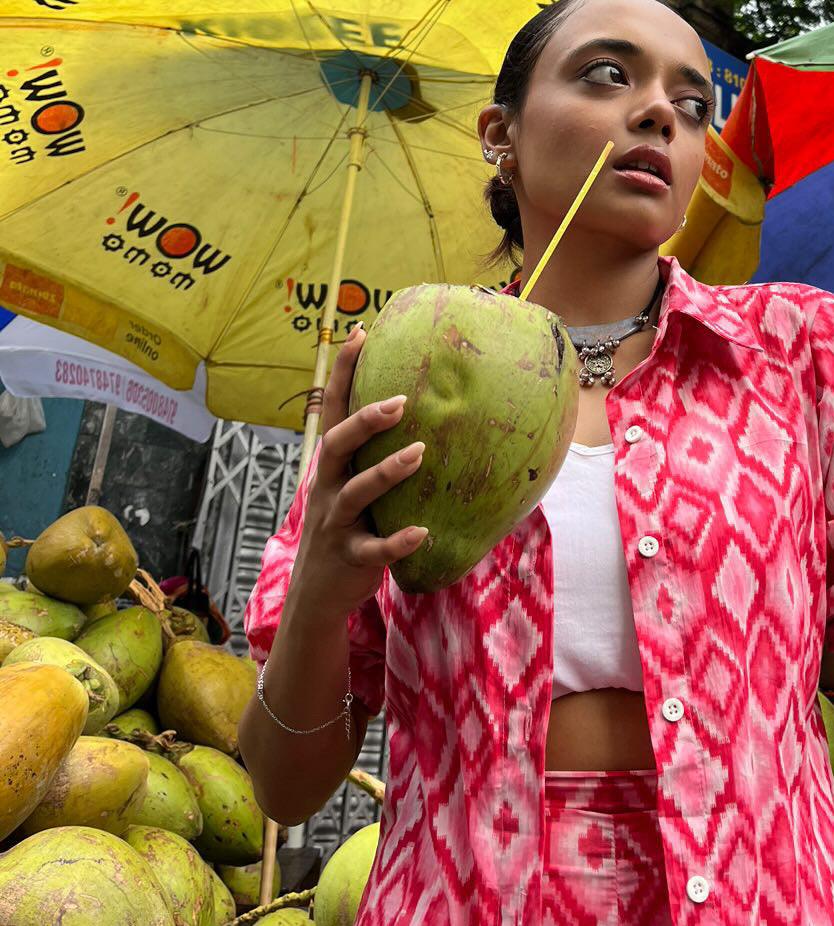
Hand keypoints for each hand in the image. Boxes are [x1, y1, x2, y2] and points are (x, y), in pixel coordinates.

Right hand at [289, 325, 427, 618]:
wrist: (317, 592)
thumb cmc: (349, 525)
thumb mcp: (354, 484)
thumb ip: (375, 454)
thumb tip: (424, 408)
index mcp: (332, 466)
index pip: (333, 409)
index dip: (343, 372)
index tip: (360, 333)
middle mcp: (328, 487)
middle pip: (337, 446)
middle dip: (365, 422)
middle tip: (400, 401)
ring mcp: (336, 523)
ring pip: (355, 493)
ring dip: (386, 473)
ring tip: (419, 454)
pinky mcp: (350, 558)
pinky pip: (373, 549)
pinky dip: (397, 541)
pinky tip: (423, 533)